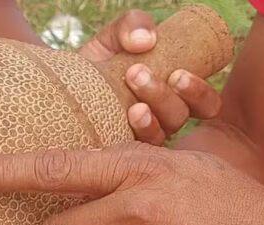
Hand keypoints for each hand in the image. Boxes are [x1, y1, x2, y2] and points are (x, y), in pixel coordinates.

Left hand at [78, 11, 221, 144]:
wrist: (58, 89)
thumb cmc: (95, 64)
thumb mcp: (112, 38)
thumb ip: (130, 27)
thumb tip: (145, 40)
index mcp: (171, 96)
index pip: (205, 104)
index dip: (200, 94)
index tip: (179, 75)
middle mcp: (159, 121)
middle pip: (179, 118)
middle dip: (163, 97)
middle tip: (137, 74)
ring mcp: (138, 140)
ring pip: (158, 136)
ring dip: (148, 120)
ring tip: (132, 105)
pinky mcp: (115, 154)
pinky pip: (130, 157)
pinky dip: (129, 140)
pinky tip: (123, 126)